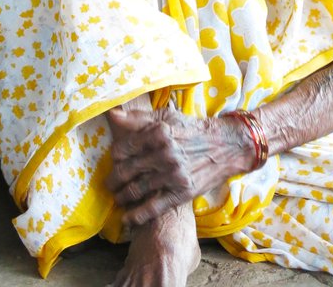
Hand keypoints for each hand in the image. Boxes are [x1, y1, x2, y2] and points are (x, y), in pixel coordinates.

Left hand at [106, 106, 246, 225]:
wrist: (224, 147)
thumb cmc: (191, 130)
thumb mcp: (166, 118)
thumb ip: (138, 118)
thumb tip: (112, 113)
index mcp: (158, 132)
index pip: (123, 148)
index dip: (114, 156)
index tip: (114, 160)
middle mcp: (164, 154)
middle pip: (127, 170)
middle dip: (113, 179)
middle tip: (108, 184)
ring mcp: (173, 175)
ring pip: (137, 189)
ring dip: (122, 196)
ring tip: (116, 198)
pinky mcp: (181, 192)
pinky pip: (154, 207)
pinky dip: (137, 215)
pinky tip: (126, 219)